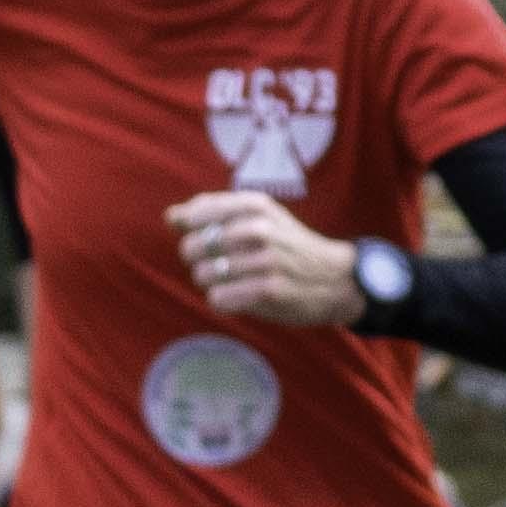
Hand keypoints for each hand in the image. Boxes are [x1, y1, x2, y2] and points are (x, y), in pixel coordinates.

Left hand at [170, 190, 364, 326]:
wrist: (335, 279)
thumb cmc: (288, 246)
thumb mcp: (259, 217)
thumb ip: (213, 213)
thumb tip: (170, 217)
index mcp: (256, 205)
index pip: (197, 212)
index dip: (190, 229)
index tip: (206, 238)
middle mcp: (260, 229)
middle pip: (193, 246)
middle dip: (197, 260)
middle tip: (216, 265)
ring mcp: (265, 260)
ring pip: (203, 274)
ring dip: (209, 282)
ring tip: (228, 282)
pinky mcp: (269, 290)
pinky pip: (218, 298)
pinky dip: (221, 300)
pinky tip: (237, 297)